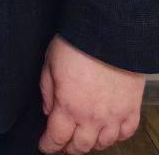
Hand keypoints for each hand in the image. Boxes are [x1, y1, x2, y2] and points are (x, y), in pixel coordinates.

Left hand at [38, 34, 143, 152]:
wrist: (108, 33)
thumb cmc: (76, 44)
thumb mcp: (50, 63)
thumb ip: (47, 90)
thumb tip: (48, 110)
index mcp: (69, 106)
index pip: (56, 137)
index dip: (49, 145)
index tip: (45, 146)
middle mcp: (92, 117)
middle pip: (80, 146)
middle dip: (68, 149)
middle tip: (62, 145)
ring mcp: (114, 115)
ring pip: (103, 143)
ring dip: (91, 144)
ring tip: (84, 138)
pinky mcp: (131, 108)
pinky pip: (126, 133)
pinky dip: (116, 136)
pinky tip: (109, 132)